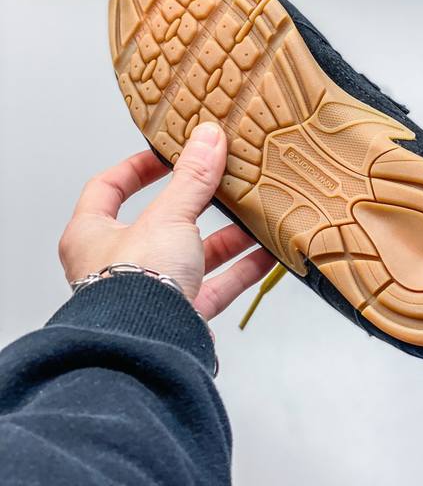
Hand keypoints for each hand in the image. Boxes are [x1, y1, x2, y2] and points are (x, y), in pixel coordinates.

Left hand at [59, 123, 275, 318]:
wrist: (148, 347)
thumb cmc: (134, 286)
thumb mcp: (167, 216)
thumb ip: (192, 178)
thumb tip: (206, 138)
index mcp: (91, 236)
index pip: (107, 189)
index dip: (136, 168)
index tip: (166, 155)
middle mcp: (116, 264)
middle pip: (160, 222)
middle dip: (196, 202)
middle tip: (220, 181)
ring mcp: (150, 291)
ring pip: (192, 255)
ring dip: (226, 236)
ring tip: (253, 214)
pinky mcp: (180, 315)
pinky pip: (215, 286)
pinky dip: (242, 269)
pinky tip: (266, 253)